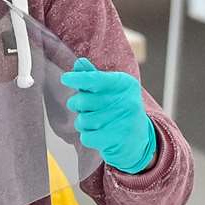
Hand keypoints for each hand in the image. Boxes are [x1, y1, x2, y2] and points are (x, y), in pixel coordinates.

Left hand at [62, 58, 156, 172]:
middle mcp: (127, 101)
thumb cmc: (119, 108)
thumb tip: (79, 63)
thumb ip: (93, 77)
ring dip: (83, 123)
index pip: (94, 79)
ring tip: (96, 122)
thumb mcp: (110, 89)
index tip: (65, 78)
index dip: (77, 79)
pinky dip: (88, 137)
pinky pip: (86, 137)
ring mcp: (123, 122)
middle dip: (77, 105)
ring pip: (82, 120)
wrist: (139, 139)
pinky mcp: (117, 140)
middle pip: (83, 101)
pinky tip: (100, 135)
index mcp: (124, 84)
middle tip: (87, 108)